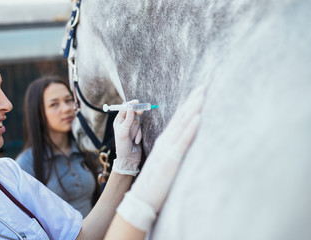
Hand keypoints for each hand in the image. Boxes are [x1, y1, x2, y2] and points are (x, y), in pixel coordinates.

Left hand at [112, 100, 143, 175]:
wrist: (129, 159)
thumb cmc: (122, 147)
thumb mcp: (124, 133)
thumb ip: (128, 120)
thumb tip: (130, 108)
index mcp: (118, 122)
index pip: (124, 109)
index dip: (130, 105)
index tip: (136, 102)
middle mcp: (124, 123)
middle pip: (132, 113)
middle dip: (137, 113)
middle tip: (142, 111)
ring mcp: (132, 128)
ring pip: (138, 122)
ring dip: (136, 130)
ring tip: (132, 139)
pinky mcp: (138, 133)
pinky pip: (141, 129)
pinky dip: (139, 135)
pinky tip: (136, 142)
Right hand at [116, 86, 205, 230]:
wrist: (141, 197)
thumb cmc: (155, 182)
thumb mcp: (165, 162)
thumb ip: (173, 151)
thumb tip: (184, 145)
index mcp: (165, 141)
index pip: (178, 119)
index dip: (188, 106)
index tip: (197, 95)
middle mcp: (166, 141)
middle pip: (181, 117)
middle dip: (193, 101)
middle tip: (203, 86)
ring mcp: (168, 148)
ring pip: (182, 124)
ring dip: (193, 108)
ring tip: (202, 95)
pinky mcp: (172, 159)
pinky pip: (183, 140)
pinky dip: (191, 128)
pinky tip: (199, 117)